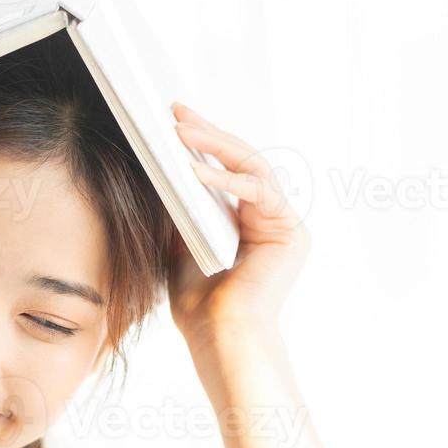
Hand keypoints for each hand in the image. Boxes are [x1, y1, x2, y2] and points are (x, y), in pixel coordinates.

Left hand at [167, 101, 310, 353]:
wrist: (218, 336)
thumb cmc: (198, 302)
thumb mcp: (178, 242)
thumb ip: (178, 207)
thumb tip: (158, 166)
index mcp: (245, 219)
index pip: (224, 169)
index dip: (200, 143)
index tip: (171, 121)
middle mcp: (268, 216)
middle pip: (240, 160)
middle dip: (207, 134)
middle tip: (176, 111)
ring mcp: (282, 222)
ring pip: (252, 166)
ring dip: (215, 146)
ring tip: (181, 131)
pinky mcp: (289, 230)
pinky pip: (258, 191)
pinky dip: (226, 179)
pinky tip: (194, 169)